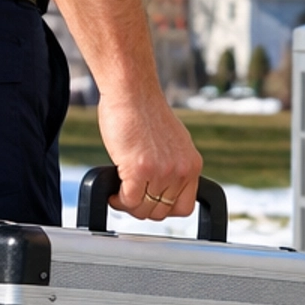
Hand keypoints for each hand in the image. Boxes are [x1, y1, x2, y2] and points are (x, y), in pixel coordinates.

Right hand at [96, 91, 203, 221]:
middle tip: (129, 196)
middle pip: (161, 212)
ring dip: (128, 205)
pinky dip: (118, 200)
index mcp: (192, 164)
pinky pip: (128, 201)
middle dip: (142, 208)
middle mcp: (180, 170)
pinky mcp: (139, 170)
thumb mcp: (173, 142)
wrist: (133, 92)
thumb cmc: (145, 111)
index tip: (150, 202)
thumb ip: (173, 165)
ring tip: (120, 192)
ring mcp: (161, 172)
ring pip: (143, 209)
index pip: (184, 207)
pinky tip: (113, 191)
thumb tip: (161, 186)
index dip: (163, 208)